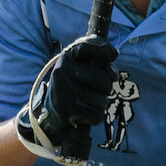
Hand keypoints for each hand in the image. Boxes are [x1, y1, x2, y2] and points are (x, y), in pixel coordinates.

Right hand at [15, 36, 117, 164]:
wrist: (52, 107)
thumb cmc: (76, 80)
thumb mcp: (84, 60)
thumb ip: (100, 51)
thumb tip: (113, 53)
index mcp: (66, 57)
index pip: (90, 49)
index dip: (105, 58)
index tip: (105, 68)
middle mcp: (62, 72)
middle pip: (104, 82)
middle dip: (107, 87)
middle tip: (99, 88)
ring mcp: (63, 93)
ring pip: (102, 101)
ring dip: (101, 103)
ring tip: (91, 100)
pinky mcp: (66, 112)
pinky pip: (97, 116)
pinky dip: (96, 115)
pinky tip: (87, 111)